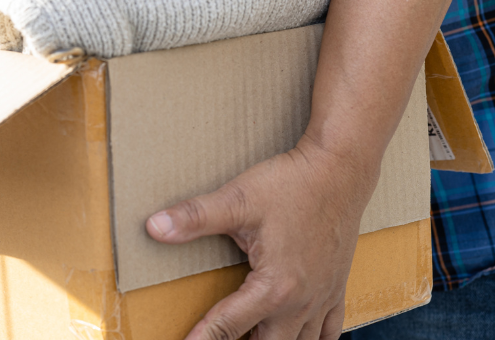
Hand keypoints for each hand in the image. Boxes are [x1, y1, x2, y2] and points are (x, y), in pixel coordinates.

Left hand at [146, 134, 377, 339]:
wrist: (339, 171)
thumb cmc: (290, 185)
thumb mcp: (237, 199)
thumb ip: (194, 217)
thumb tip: (154, 227)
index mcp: (274, 287)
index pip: (228, 326)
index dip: (202, 339)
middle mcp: (301, 302)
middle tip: (215, 339)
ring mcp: (323, 298)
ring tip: (251, 339)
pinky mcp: (337, 288)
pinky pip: (330, 333)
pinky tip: (298, 337)